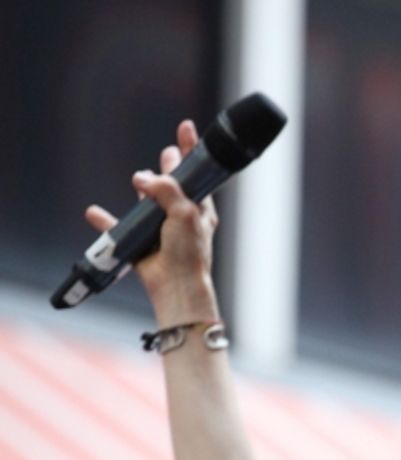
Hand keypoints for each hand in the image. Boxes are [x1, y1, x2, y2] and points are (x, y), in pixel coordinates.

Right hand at [84, 119, 219, 325]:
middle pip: (173, 185)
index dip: (190, 149)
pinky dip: (107, 221)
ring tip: (138, 179)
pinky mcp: (143, 244)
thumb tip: (143, 178)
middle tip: (167, 153)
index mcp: (199, 208)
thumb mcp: (184, 212)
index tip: (187, 127)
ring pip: (149, 204)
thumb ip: (166, 189)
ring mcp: (162, 229)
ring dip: (143, 191)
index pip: (196, 172)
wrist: (176, 285)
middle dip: (169, 168)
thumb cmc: (188, 251)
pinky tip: (94, 213)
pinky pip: (120, 229)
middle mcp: (183, 217)